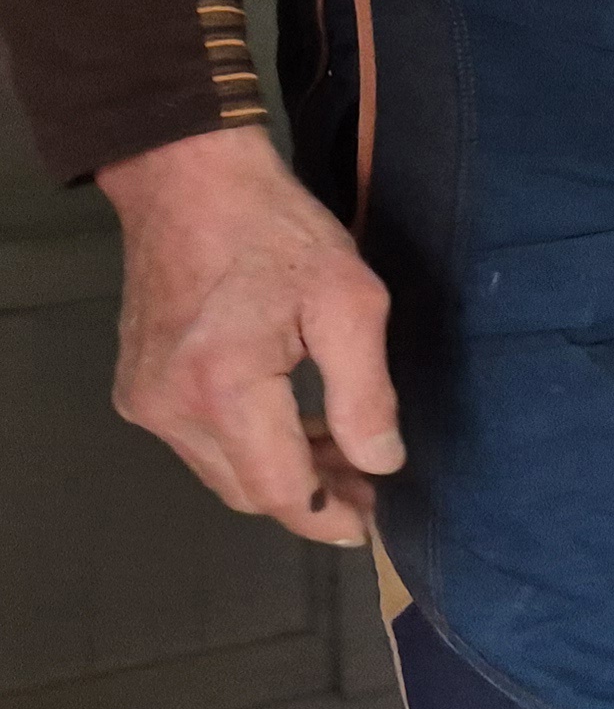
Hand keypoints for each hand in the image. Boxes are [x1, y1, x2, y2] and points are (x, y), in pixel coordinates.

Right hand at [99, 124, 399, 545]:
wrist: (189, 185)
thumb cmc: (279, 232)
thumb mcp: (350, 302)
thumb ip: (366, 392)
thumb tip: (381, 463)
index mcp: (224, 389)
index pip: (279, 490)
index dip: (330, 516)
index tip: (373, 524)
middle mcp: (170, 409)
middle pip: (248, 491)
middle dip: (312, 499)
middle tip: (369, 483)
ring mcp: (144, 401)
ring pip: (222, 473)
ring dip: (282, 474)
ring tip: (344, 456)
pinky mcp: (137, 389)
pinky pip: (200, 444)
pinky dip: (249, 447)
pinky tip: (297, 427)